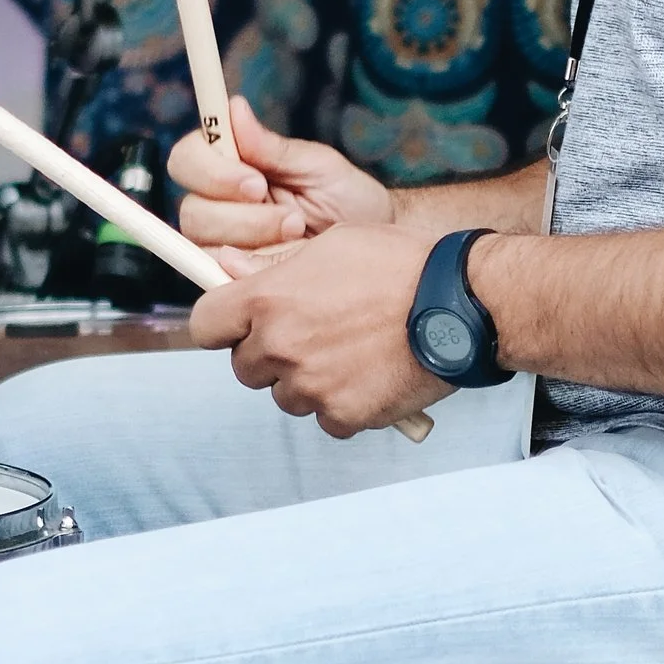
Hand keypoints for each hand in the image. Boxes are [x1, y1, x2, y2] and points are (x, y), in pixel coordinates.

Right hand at [169, 91, 398, 256]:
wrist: (374, 243)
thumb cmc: (347, 199)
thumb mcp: (316, 166)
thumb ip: (271, 147)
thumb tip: (234, 108)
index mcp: (230, 167)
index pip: (186, 159)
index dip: (210, 170)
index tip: (256, 181)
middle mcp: (217, 205)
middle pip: (190, 209)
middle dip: (240, 215)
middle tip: (290, 217)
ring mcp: (224, 245)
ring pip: (205, 245)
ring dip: (254, 239)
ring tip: (298, 234)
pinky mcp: (234, 278)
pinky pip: (221, 278)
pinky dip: (253, 270)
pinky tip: (286, 262)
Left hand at [190, 218, 436, 436]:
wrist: (459, 303)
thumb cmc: (400, 263)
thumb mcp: (330, 244)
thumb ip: (278, 269)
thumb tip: (236, 274)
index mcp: (267, 299)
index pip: (204, 326)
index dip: (221, 326)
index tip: (238, 325)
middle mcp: (279, 345)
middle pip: (244, 367)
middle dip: (269, 355)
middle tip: (311, 336)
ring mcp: (310, 385)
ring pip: (285, 396)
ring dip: (306, 382)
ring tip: (348, 354)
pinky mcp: (344, 415)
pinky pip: (326, 419)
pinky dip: (343, 405)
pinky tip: (369, 377)